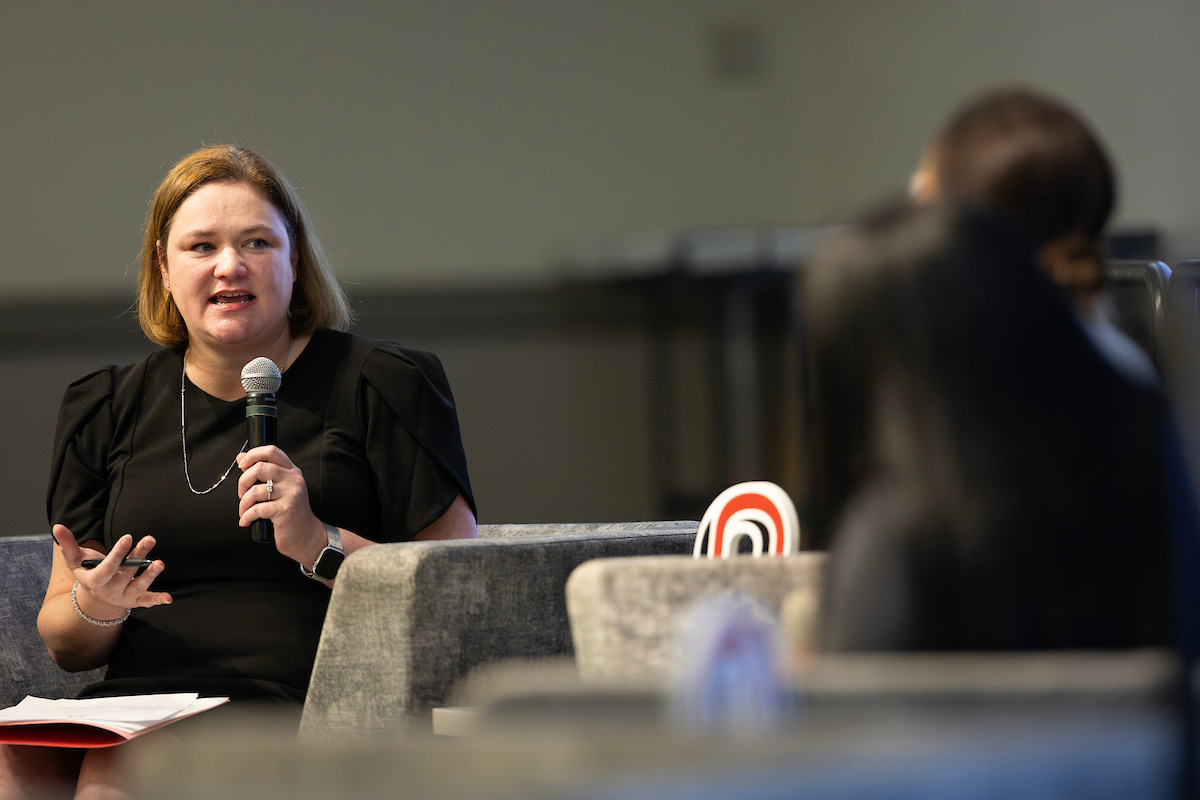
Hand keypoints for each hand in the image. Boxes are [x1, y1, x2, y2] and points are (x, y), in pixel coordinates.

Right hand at [54, 524, 171, 616]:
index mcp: (95, 580)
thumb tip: (57, 526)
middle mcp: (110, 590)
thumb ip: (68, 543)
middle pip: (126, 572)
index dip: (117, 553)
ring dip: (150, 576)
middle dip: (138, 556)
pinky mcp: (136, 600)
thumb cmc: (87, 572)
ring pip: (138, 586)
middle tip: (150, 539)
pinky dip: (157, 599)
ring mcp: (124, 596)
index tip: (128, 537)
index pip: (107, 568)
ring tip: (160, 563)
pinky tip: (168, 598)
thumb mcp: (75, 559)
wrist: (95, 598)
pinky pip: (147, 601)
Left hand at [236, 446, 325, 565]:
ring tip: (244, 510)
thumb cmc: (291, 514)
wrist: (307, 536)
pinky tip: (246, 520)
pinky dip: (247, 516)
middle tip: (242, 494)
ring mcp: (291, 495)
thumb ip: (262, 473)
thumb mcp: (280, 490)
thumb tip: (241, 458)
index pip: (272, 451)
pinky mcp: (286, 510)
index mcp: (292, 472)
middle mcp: (294, 480)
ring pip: (256, 490)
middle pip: (261, 468)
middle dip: (243, 481)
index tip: (243, 464)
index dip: (253, 454)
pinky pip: (257, 509)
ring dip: (243, 503)